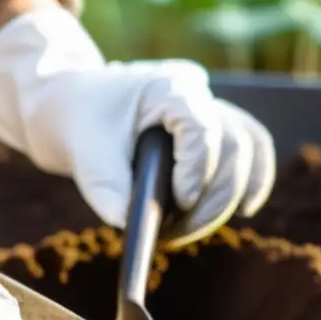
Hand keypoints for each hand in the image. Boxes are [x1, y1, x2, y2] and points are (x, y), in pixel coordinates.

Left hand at [0, 5, 274, 247]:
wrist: (70, 105)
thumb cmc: (77, 122)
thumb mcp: (83, 155)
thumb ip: (106, 188)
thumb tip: (129, 224)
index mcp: (166, 86)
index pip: (202, 127)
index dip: (197, 168)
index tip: (180, 202)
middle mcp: (196, 91)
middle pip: (233, 143)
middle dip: (214, 196)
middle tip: (178, 232)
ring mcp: (207, 107)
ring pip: (247, 146)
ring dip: (230, 195)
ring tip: (192, 228)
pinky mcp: (209, 128)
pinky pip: (246, 147)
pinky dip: (250, 178)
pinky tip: (245, 208)